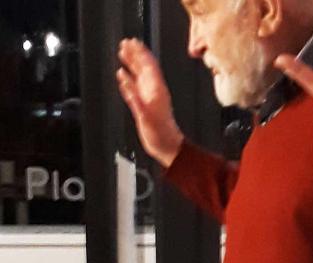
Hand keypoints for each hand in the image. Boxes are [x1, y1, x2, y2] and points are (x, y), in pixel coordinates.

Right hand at [117, 39, 183, 165]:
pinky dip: (128, 80)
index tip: (132, 42)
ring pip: (139, 76)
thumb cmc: (161, 134)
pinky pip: (135, 88)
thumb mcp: (146, 116)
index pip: (148, 66)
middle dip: (135, 54)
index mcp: (156, 91)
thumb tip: (124, 80)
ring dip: (132, 64)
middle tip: (125, 43)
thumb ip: (135, 98)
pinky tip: (122, 76)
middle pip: (144, 68)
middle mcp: (153, 92)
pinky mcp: (144, 106)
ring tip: (123, 53)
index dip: (140, 53)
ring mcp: (149, 98)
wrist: (167, 147)